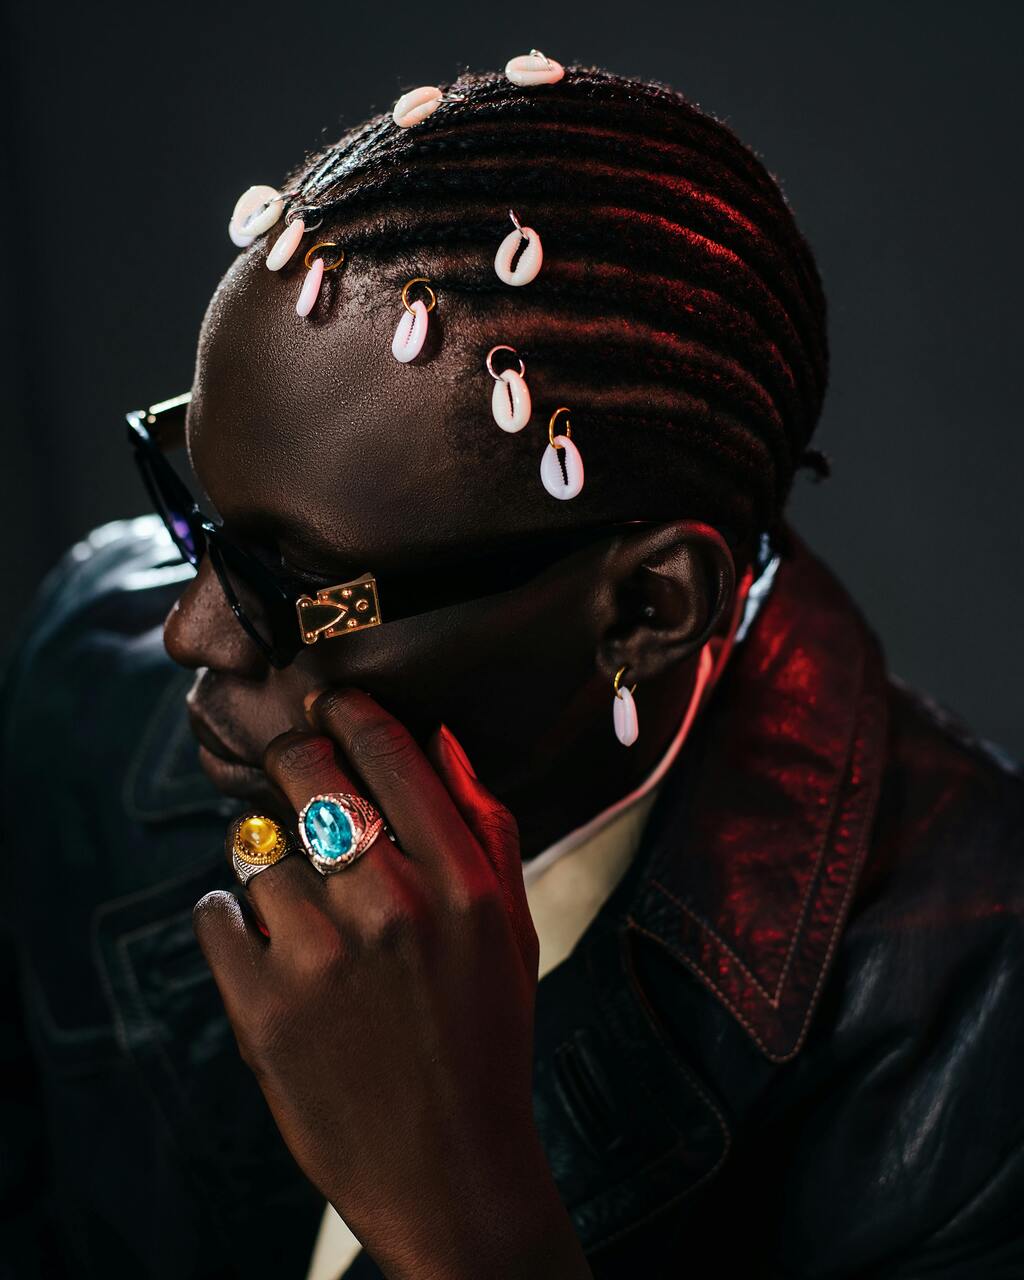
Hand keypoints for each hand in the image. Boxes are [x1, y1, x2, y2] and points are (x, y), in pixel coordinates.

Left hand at [193, 688, 590, 1279]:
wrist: (448, 1167)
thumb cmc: (485, 1037)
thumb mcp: (513, 928)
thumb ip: (488, 826)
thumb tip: (441, 738)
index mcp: (461, 883)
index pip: (387, 752)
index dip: (348, 712)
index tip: (331, 704)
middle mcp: (392, 906)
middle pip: (309, 776)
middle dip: (294, 759)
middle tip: (295, 770)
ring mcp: (321, 957)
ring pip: (259, 849)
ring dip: (271, 863)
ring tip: (301, 907)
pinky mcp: (261, 1008)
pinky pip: (215, 914)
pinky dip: (229, 921)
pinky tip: (266, 948)